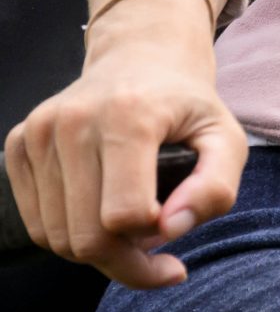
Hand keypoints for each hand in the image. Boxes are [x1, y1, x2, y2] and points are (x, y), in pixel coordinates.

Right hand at [5, 0, 246, 288]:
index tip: (173, 225)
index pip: (123, 216)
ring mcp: (39, 132)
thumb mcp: (227, 138)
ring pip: (55, 238)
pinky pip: (36, 224)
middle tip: (153, 240)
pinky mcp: (19, 145)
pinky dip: (69, 233)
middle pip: (85, 236)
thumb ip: (216, 187)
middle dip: (124, 257)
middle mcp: (74, 121)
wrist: (142, 55)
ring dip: (97, 248)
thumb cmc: (188, 105)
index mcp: (128, 116)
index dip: (153, 238)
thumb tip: (171, 229)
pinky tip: (100, 212)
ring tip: (130, 225)